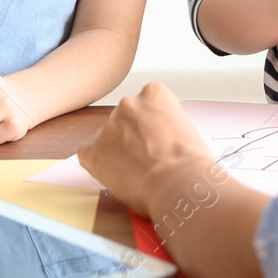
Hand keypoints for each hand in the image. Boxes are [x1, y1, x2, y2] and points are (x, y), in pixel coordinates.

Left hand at [77, 82, 216, 216]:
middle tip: (146, 157)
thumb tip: (159, 140)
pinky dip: (98, 165)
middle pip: (125, 118)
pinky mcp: (95, 152)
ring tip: (136, 173)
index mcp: (154, 94)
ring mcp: (109, 127)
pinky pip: (88, 154)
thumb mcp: (186, 128)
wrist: (177, 183)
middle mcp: (128, 104)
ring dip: (116, 151)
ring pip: (107, 138)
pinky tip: (113, 175)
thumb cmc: (189, 162)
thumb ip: (166, 125)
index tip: (156, 138)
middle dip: (132, 136)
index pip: (146, 102)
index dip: (151, 124)